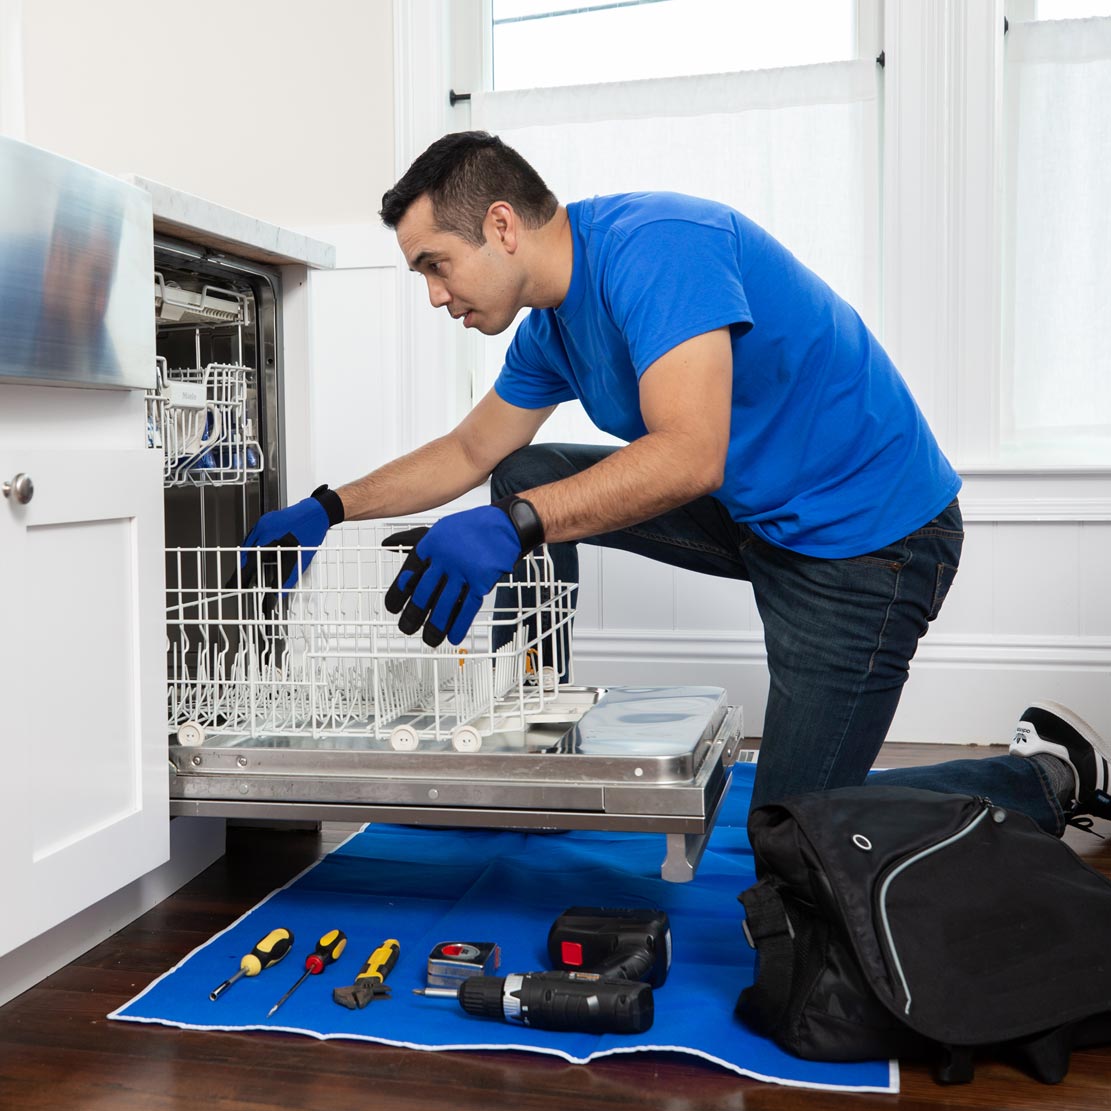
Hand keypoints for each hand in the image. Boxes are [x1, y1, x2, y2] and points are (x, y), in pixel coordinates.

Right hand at [239, 484, 344, 590]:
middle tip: (244, 579)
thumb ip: (287, 577)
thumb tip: (280, 590)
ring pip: (249, 543)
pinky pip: (255, 535)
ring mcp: (263, 522)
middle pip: (246, 552)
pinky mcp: (266, 519)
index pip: (250, 561)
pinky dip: (255, 546)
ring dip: (249, 557)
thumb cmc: (310, 531)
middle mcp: (262, 528)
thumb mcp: (299, 559)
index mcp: (268, 538)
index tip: (237, 583)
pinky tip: (260, 553)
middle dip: (244, 567)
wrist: (317, 512)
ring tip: (250, 569)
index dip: (243, 574)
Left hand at [383, 498, 543, 646]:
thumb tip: (388, 544)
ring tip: (429, 640)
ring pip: (445, 605)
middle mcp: (445, 559)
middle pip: (424, 593)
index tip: (393, 608)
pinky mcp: (481, 581)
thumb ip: (415, 539)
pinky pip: (468, 607)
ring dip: (435, 626)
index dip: (398, 594)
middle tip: (407, 628)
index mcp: (432, 544)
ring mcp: (464, 571)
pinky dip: (460, 624)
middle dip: (414, 615)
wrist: (506, 525)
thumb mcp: (441, 528)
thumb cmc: (473, 528)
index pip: (409, 573)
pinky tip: (453, 636)